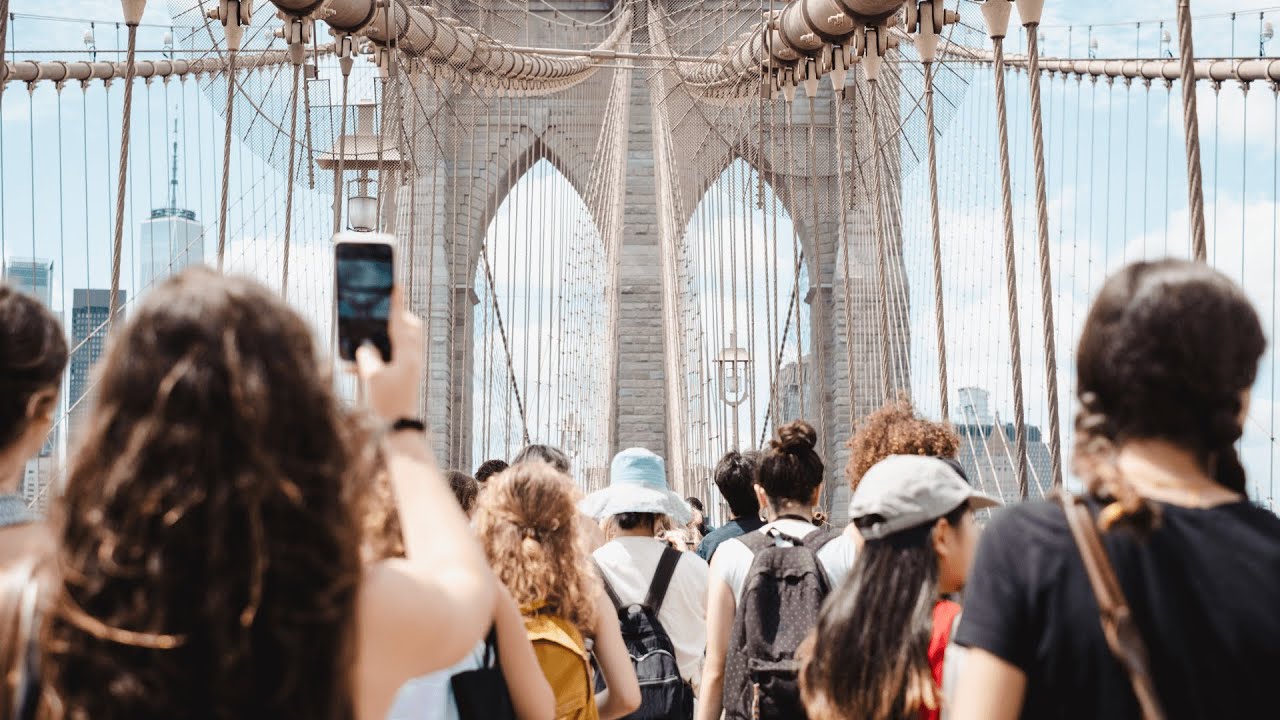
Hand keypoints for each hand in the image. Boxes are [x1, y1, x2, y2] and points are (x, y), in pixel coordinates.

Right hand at [356, 286, 423, 421]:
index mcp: (407, 354)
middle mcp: (412, 358)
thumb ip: (366, 356)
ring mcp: (410, 367)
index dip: (395, 302)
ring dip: (382, 339)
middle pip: (408, 328)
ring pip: (399, 343)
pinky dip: (376, 357)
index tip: (395, 283)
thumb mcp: (372, 378)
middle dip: (395, 318)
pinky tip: (352, 366)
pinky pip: (391, 358)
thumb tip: (364, 346)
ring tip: (363, 339)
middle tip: (379, 314)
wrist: (400, 432)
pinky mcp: (404, 377)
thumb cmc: (387, 405)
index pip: (400, 321)